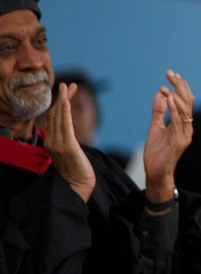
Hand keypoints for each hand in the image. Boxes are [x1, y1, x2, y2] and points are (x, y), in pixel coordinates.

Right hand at [44, 82, 95, 202]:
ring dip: (64, 100)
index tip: (67, 91)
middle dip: (62, 98)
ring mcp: (58, 144)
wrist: (76, 189)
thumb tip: (68, 134)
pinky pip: (66, 126)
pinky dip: (65, 112)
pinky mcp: (67, 147)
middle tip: (68, 84)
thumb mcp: (70, 154)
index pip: (54, 119)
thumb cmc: (76, 173)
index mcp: (52, 142)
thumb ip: (66, 143)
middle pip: (56, 115)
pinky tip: (66, 100)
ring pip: (59, 117)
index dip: (60, 103)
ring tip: (68, 87)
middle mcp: (52, 141)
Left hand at [142, 70, 194, 204]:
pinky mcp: (180, 141)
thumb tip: (160, 93)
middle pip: (188, 102)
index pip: (185, 100)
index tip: (172, 74)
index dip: (180, 86)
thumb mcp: (155, 128)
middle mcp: (187, 127)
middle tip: (170, 73)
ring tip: (168, 85)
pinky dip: (174, 110)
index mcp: (183, 123)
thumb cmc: (156, 153)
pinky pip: (178, 122)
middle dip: (180, 86)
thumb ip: (158, 112)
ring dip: (176, 96)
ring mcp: (185, 134)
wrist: (156, 173)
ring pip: (186, 111)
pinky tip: (168, 99)